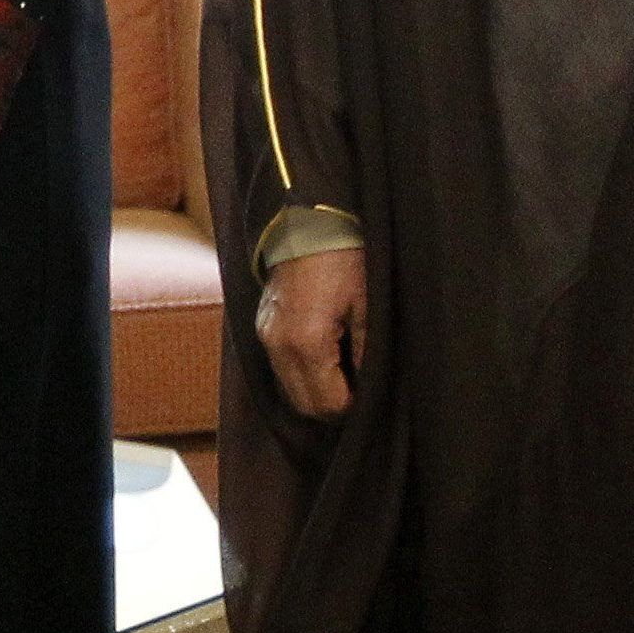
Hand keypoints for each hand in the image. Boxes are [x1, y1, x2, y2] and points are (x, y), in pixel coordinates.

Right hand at [257, 245, 365, 419]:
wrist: (307, 224)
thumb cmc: (343, 260)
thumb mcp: (368, 306)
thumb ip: (368, 353)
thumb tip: (371, 386)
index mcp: (307, 343)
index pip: (327, 404)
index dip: (352, 408)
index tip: (370, 396)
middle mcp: (279, 346)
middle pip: (303, 405)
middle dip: (331, 406)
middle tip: (358, 392)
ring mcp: (266, 337)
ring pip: (288, 390)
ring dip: (314, 392)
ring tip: (342, 376)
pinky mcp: (262, 327)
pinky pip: (279, 369)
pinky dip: (300, 375)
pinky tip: (323, 360)